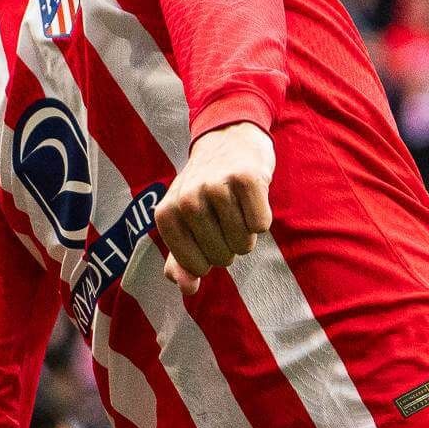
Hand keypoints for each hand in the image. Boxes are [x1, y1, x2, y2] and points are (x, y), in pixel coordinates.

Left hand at [155, 122, 274, 294]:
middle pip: (222, 257)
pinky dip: (261, 218)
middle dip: (229, 246)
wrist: (227, 139)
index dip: (208, 259)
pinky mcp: (246, 177)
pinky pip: (260, 225)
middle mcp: (187, 199)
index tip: (207, 235)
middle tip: (225, 218)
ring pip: (242, 243)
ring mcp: (215, 186)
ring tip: (238, 210)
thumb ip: (181, 260)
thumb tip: (187, 288)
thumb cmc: (204, 189)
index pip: (196, 266)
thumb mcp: (184, 222)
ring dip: (247, 235)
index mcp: (166, 213)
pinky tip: (252, 199)